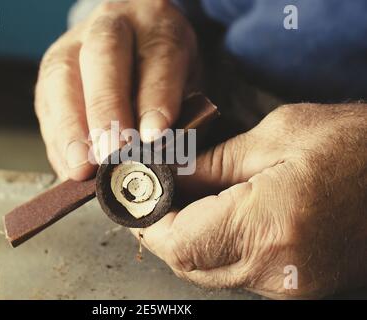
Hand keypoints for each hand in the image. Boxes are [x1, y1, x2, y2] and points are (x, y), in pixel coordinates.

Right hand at [35, 0, 197, 180]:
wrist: (133, 43)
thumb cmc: (164, 71)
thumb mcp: (186, 83)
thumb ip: (181, 112)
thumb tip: (162, 155)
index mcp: (157, 25)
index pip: (158, 55)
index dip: (156, 97)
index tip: (155, 136)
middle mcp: (112, 26)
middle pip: (104, 56)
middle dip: (106, 108)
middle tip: (112, 151)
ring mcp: (74, 45)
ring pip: (62, 75)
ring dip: (71, 127)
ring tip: (81, 165)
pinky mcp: (50, 70)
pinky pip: (46, 101)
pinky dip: (57, 139)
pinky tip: (68, 165)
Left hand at [131, 103, 366, 298]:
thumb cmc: (356, 146)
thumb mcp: (277, 136)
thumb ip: (213, 163)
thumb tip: (171, 175)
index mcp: (269, 226)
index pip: (180, 242)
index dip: (150, 221)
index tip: (142, 198)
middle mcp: (277, 269)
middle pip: (189, 264)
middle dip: (164, 231)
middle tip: (159, 196)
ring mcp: (290, 285)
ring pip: (210, 273)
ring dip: (189, 241)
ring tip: (188, 203)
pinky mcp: (299, 285)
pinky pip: (238, 273)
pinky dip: (217, 250)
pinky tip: (220, 219)